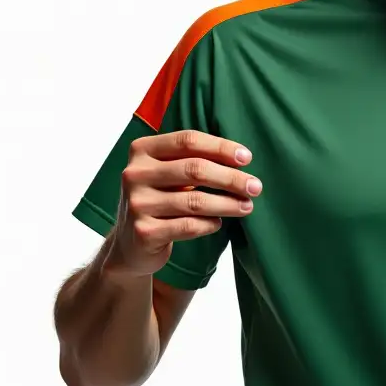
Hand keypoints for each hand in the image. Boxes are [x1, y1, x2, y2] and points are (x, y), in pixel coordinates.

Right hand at [105, 130, 262, 277]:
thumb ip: (193, 159)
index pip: (188, 140)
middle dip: (231, 178)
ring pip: (195, 201)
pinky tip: (218, 223)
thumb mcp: (167, 172)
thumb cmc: (159, 199)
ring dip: (228, 204)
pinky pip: (188, 226)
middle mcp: (134, 174)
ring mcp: (137, 204)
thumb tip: (242, 158)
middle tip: (255, 187)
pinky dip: (210, 224)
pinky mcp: (143, 233)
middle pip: (195, 169)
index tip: (247, 158)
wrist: (130, 245)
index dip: (221, 147)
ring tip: (247, 206)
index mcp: (141, 150)